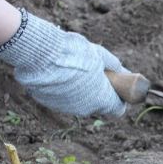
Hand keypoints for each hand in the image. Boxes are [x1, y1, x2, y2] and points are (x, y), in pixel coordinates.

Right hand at [0, 9, 127, 116]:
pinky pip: (61, 98)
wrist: (40, 55)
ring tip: (74, 70)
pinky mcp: (49, 103)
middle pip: (98, 104)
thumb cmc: (75, 54)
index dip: (119, 98)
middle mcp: (85, 109)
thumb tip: (121, 69)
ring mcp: (66, 108)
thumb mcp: (99, 55)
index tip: (117, 87)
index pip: (118, 109)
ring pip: (79, 102)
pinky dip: (63, 89)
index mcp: (102, 99)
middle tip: (95, 73)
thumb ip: (113, 65)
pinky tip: (59, 73)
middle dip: (99, 91)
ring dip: (80, 90)